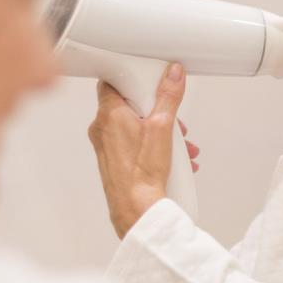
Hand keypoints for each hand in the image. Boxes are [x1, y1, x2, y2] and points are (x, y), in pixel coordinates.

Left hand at [88, 63, 199, 237]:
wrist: (136, 208)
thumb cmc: (142, 173)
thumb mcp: (162, 127)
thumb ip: (168, 97)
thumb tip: (173, 74)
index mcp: (109, 113)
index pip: (113, 81)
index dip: (133, 79)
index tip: (152, 82)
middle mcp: (102, 128)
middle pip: (129, 105)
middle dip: (156, 111)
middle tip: (174, 120)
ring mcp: (105, 146)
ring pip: (133, 127)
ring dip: (159, 132)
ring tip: (180, 145)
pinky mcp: (112, 161)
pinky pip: (132, 144)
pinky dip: (151, 146)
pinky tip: (171, 159)